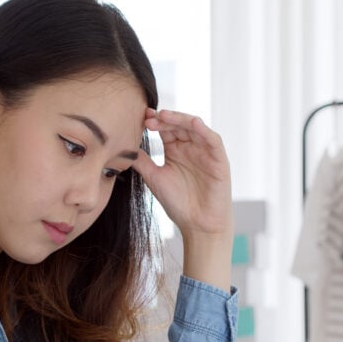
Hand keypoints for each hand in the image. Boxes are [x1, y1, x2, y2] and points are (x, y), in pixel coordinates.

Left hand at [132, 109, 232, 239]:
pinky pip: (213, 140)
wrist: (198, 225)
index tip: (141, 118)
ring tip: (165, 116)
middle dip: (164, 119)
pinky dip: (204, 130)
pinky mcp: (219, 160)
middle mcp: (190, 147)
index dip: (154, 121)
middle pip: (178, 124)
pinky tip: (193, 123)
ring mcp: (205, 152)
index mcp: (175, 150)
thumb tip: (123, 148)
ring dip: (180, 119)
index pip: (165, 129)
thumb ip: (142, 162)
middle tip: (149, 117)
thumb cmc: (178, 203)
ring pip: (195, 127)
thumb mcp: (154, 178)